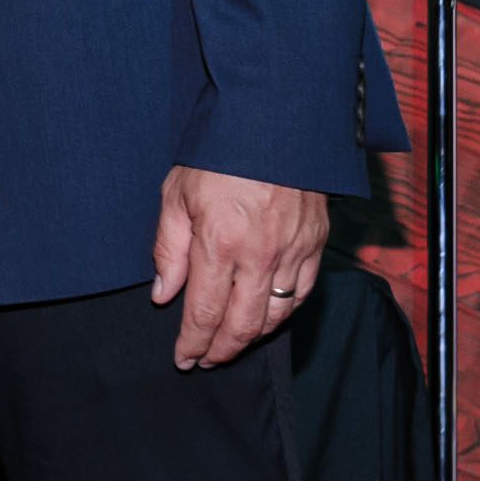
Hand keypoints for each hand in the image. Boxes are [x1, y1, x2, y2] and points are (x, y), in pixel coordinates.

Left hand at [149, 166, 326, 368]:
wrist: (274, 120)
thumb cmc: (218, 154)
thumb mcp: (176, 194)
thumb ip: (169, 249)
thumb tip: (163, 294)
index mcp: (219, 244)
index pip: (204, 313)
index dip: (193, 343)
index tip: (183, 359)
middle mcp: (260, 256)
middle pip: (243, 325)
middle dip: (222, 350)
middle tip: (206, 360)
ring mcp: (293, 251)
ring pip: (276, 316)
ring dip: (253, 338)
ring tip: (232, 344)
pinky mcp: (316, 243)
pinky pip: (303, 293)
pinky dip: (284, 314)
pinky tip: (267, 318)